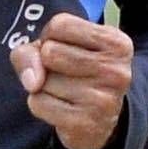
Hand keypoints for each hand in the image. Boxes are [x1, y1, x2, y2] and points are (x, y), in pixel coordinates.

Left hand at [10, 11, 131, 148]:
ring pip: (42, 80)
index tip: (66, 49)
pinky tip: (62, 108)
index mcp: (116, 42)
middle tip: (66, 74)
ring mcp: (103, 99)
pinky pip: (38, 103)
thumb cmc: (75, 75)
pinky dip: (41, 106)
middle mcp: (115, 70)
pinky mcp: (85, 123)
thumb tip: (33, 82)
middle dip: (46, 63)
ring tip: (67, 93)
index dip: (50, 37)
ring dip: (44, 86)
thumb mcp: (58, 48)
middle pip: (50, 52)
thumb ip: (31, 51)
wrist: (98, 123)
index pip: (60, 24)